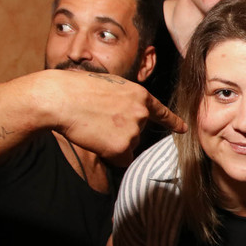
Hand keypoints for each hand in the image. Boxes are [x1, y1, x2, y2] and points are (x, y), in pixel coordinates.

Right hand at [38, 69, 186, 165]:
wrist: (62, 99)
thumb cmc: (77, 90)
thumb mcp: (110, 86)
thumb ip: (124, 100)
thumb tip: (124, 113)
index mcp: (139, 95)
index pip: (160, 112)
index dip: (172, 122)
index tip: (183, 129)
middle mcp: (141, 113)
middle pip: (137, 134)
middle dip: (121, 133)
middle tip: (99, 121)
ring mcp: (134, 130)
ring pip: (128, 147)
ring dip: (113, 143)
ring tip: (94, 126)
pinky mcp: (122, 147)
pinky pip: (121, 159)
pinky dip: (109, 156)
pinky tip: (96, 141)